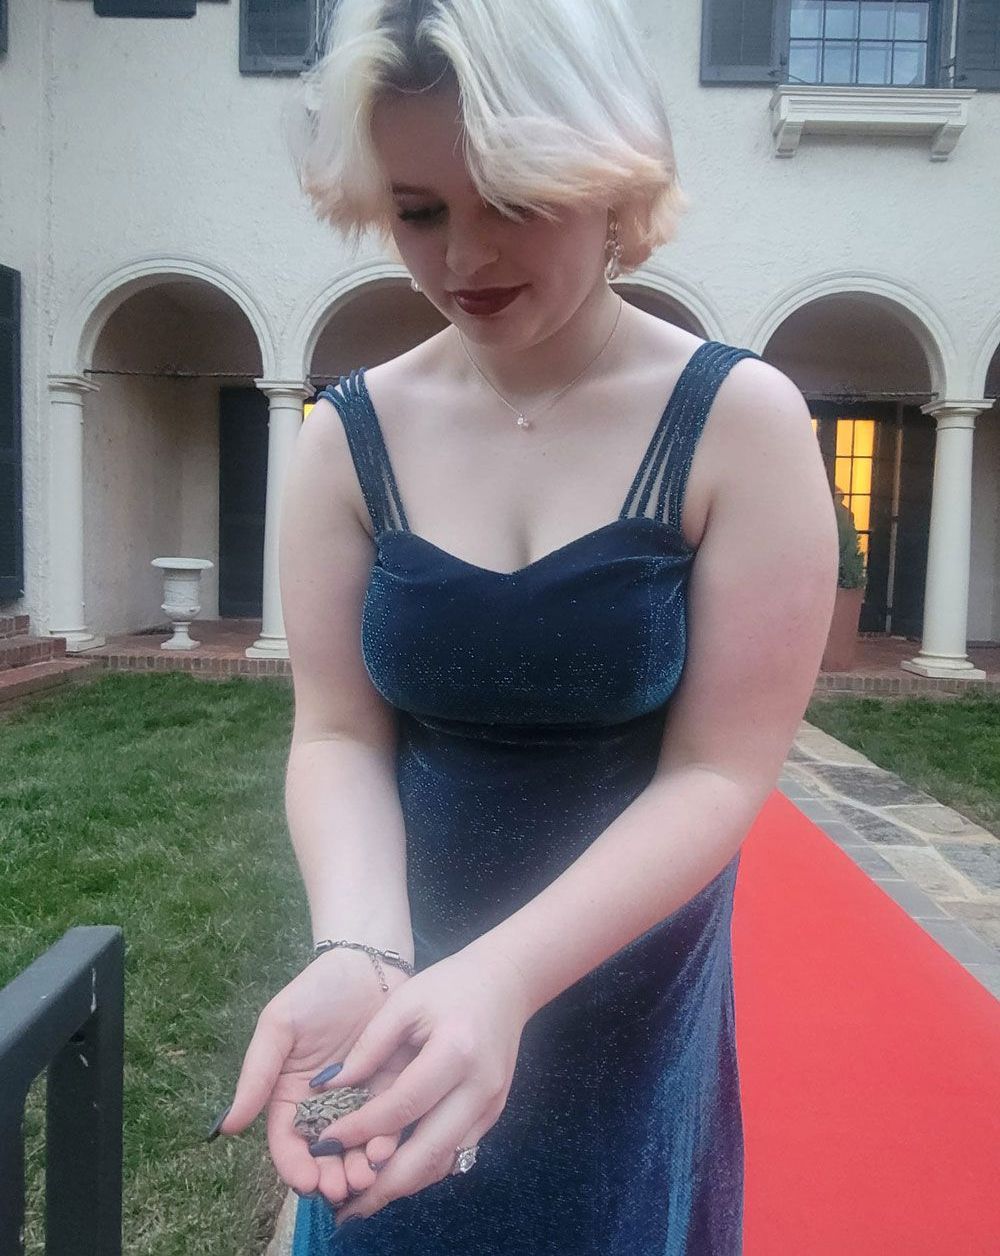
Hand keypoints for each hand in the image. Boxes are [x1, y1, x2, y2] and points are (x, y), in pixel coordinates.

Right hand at [215, 949, 414, 1203]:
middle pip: (325, 1154)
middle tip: (344, 1187)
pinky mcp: (391, 1089)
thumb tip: (227, 1128)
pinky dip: (389, 1139)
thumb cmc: (315, 992)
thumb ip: (256, 1075)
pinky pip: (389, 1122)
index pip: (288, 1144)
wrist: (367, 964)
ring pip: (357, 1145)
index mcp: (290, 1097)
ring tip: (369, 1173)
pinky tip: (390, 1146)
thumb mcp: (278, 1026)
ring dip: (360, 1166)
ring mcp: (359, 1101)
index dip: (295, 1167)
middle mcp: (324, 1107)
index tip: (307, 1182)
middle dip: (332, 1176)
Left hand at [313, 943, 531, 1223]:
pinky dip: (423, 1169)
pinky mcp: (494, 1114)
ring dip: (403, 1186)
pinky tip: (393, 1174)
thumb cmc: (450, 984)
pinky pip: (456, 1153)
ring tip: (362, 1200)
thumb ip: (369, 1046)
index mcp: (456, 1051)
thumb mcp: (405, 1002)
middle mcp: (479, 1088)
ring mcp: (491, 1106)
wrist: (505, 982)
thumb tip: (328, 1088)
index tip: (324, 1142)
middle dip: (383, 1185)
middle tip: (342, 1205)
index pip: (402, 1106)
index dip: (361, 1128)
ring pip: (443, 1163)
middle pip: (428, 1152)